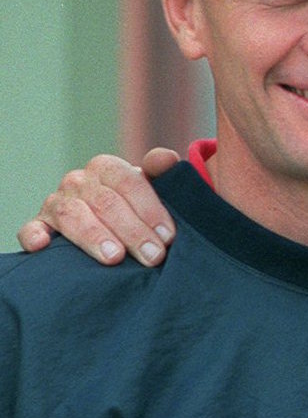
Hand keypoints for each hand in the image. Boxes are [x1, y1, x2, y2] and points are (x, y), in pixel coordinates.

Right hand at [16, 148, 181, 265]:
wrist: (109, 220)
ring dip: (94, 237)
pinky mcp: (40, 225)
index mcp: (106, 167)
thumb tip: (166, 160)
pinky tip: (43, 245)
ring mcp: (56, 202)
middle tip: (153, 255)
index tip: (167, 236)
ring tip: (115, 258)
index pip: (128, 183)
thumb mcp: (153, 187)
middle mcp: (78, 181)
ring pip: (72, 216)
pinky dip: (34, 235)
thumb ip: (162, 172)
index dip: (150, 210)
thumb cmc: (136, 205)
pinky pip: (31, 228)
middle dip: (132, 231)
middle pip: (105, 203)